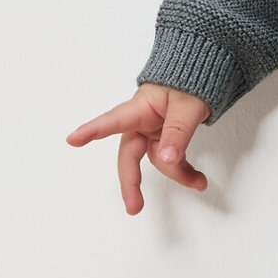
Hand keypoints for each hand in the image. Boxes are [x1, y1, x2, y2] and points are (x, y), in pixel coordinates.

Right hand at [66, 83, 212, 213]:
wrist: (205, 70)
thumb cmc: (191, 81)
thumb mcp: (189, 105)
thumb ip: (178, 131)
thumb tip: (166, 158)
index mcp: (141, 107)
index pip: (113, 120)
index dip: (92, 130)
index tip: (73, 139)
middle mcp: (143, 121)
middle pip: (130, 155)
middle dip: (132, 182)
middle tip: (133, 206)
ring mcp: (154, 130)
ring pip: (157, 160)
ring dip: (178, 173)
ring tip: (198, 182)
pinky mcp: (167, 136)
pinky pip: (172, 158)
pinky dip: (185, 169)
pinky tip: (197, 178)